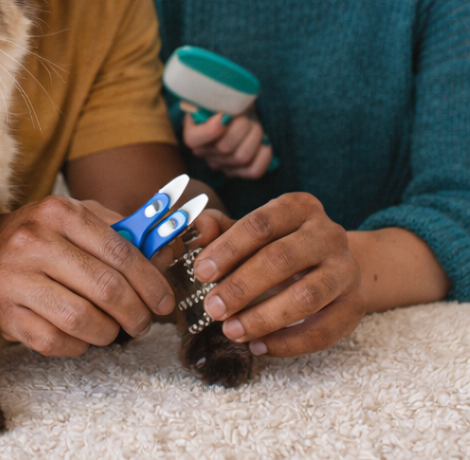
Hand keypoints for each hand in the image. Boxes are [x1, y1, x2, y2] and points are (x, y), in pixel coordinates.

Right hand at [0, 196, 175, 356]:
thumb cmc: (44, 236)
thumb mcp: (80, 220)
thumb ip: (125, 233)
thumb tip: (169, 249)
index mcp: (59, 212)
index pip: (119, 251)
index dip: (150, 281)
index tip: (164, 301)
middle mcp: (33, 240)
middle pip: (105, 287)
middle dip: (136, 312)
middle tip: (144, 322)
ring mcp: (15, 277)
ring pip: (82, 319)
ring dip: (109, 332)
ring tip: (113, 329)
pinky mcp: (4, 312)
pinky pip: (55, 341)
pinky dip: (79, 345)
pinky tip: (82, 335)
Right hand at [181, 103, 273, 178]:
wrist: (240, 107)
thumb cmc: (228, 99)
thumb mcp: (218, 94)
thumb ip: (214, 95)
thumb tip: (224, 107)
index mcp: (191, 132)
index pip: (193, 140)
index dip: (212, 129)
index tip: (225, 114)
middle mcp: (202, 152)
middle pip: (225, 147)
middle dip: (241, 126)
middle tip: (244, 114)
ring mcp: (220, 164)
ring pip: (242, 157)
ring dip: (254, 135)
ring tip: (253, 124)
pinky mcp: (239, 171)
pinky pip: (254, 171)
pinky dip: (264, 155)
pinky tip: (264, 141)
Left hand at [192, 192, 364, 356]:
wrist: (334, 263)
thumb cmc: (280, 243)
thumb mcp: (251, 229)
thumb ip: (220, 228)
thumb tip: (196, 231)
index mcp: (299, 207)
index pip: (261, 224)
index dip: (228, 248)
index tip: (201, 271)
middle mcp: (328, 234)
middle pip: (281, 259)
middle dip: (241, 287)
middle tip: (212, 308)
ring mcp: (346, 269)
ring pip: (305, 297)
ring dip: (263, 318)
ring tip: (231, 330)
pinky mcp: (356, 305)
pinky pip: (324, 331)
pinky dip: (288, 342)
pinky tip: (258, 345)